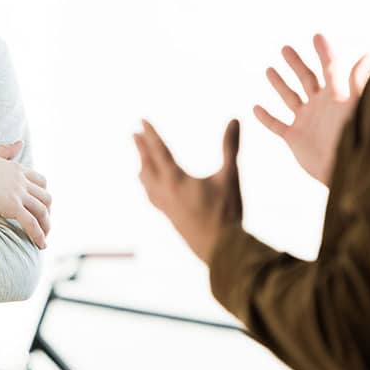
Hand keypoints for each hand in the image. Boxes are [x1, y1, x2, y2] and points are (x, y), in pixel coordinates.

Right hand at [0, 142, 51, 248]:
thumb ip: (7, 150)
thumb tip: (20, 142)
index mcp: (18, 169)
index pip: (41, 181)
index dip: (44, 194)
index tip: (42, 205)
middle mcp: (22, 181)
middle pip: (46, 197)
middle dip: (48, 212)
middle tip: (44, 224)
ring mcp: (18, 194)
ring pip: (42, 211)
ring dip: (46, 226)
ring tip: (44, 238)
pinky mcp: (12, 206)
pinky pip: (31, 223)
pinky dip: (38, 235)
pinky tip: (40, 245)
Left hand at [134, 119, 242, 263]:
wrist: (221, 250)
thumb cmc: (226, 211)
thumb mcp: (230, 176)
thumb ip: (230, 147)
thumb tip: (234, 119)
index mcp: (175, 179)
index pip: (158, 150)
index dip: (151, 134)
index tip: (141, 121)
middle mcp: (165, 192)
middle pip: (148, 165)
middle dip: (142, 149)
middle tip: (135, 135)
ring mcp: (165, 206)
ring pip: (147, 183)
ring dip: (143, 168)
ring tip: (141, 162)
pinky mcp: (170, 217)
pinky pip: (153, 197)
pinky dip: (149, 187)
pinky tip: (154, 191)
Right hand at [253, 34, 369, 185]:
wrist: (346, 170)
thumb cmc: (355, 137)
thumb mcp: (356, 104)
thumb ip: (359, 80)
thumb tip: (369, 54)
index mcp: (336, 95)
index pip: (329, 68)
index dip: (323, 52)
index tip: (317, 36)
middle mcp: (320, 106)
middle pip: (305, 78)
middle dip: (295, 63)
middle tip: (285, 48)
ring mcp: (307, 121)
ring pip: (289, 97)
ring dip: (279, 84)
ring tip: (270, 69)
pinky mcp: (295, 138)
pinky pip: (277, 125)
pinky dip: (266, 117)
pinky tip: (256, 108)